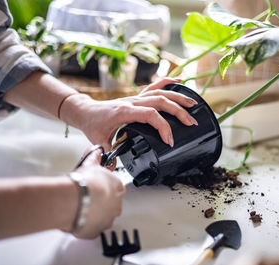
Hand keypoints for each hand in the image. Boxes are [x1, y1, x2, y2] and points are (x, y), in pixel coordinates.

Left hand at [60, 78, 197, 150]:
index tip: (169, 141)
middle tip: (191, 123)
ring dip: (178, 97)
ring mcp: (135, 97)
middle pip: (160, 101)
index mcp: (125, 112)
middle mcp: (132, 101)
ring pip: (160, 92)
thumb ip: (108, 156)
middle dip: (179, 112)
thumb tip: (115, 169)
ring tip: (193, 104)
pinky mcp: (137, 97)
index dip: (163, 127)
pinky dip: (168, 83)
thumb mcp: (99, 142)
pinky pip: (154, 86)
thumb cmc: (92, 124)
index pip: (150, 115)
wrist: (85, 110)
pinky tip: (179, 82)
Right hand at [71, 147, 124, 238]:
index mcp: (117, 187)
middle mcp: (116, 203)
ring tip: (83, 208)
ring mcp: (108, 218)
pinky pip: (94, 228)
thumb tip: (96, 151)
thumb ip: (94, 158)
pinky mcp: (98, 230)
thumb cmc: (85, 183)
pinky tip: (79, 218)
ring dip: (96, 214)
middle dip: (102, 201)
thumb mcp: (90, 165)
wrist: (76, 200)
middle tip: (88, 197)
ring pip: (105, 217)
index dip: (106, 187)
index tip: (97, 187)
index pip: (117, 187)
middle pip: (112, 203)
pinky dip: (87, 225)